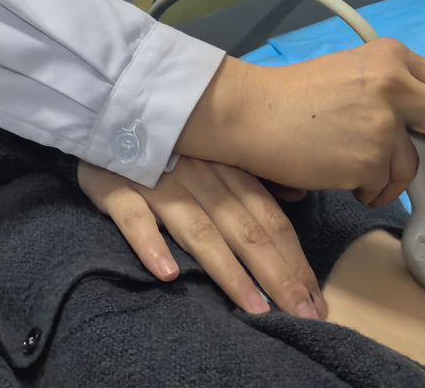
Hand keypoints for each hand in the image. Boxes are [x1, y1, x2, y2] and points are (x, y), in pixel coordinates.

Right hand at [79, 157, 326, 319]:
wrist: (107, 107)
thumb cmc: (168, 140)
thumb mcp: (216, 149)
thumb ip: (253, 177)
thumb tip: (299, 197)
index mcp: (229, 169)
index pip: (270, 219)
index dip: (296, 260)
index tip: (317, 300)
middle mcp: (201, 177)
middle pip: (246, 230)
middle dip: (278, 276)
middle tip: (304, 317)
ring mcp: (159, 184)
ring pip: (200, 230)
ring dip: (229, 271)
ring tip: (256, 308)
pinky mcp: (117, 188)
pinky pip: (135, 218)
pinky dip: (151, 244)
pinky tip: (169, 274)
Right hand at [176, 43, 424, 207]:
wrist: (251, 113)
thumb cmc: (296, 98)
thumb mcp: (355, 75)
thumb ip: (395, 93)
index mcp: (393, 56)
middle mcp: (396, 83)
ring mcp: (385, 121)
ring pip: (412, 166)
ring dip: (388, 181)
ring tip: (353, 172)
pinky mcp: (370, 158)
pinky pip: (383, 186)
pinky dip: (366, 190)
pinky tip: (338, 175)